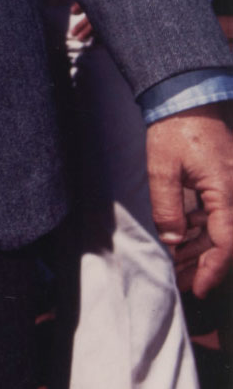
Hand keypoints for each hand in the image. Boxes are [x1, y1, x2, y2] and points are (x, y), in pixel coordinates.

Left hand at [146, 103, 232, 296]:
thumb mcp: (162, 169)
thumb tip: (173, 240)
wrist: (186, 100)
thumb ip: (168, 207)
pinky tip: (183, 238)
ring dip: (202, 249)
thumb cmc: (175, 130)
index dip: (213, 268)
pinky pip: (220, 214)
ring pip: (222, 229)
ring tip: (179, 265)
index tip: (199, 288)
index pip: (226, 241)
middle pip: (226, 240)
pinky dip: (203, 229)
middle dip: (204, 264)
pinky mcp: (227, 185)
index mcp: (226, 190)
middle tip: (183, 281)